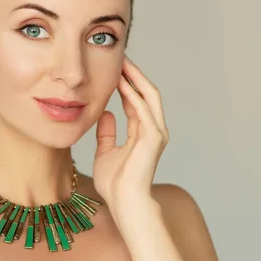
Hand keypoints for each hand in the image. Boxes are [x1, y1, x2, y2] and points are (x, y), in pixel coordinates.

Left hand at [93, 56, 168, 209]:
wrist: (124, 203)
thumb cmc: (115, 183)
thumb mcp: (105, 151)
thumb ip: (106, 133)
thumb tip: (104, 113)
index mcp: (143, 132)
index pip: (136, 100)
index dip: (126, 83)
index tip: (114, 69)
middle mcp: (153, 129)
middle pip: (146, 93)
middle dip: (134, 74)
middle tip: (121, 57)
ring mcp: (156, 132)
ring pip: (149, 96)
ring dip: (136, 79)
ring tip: (123, 63)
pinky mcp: (154, 137)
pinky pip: (143, 110)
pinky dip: (133, 94)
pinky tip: (122, 83)